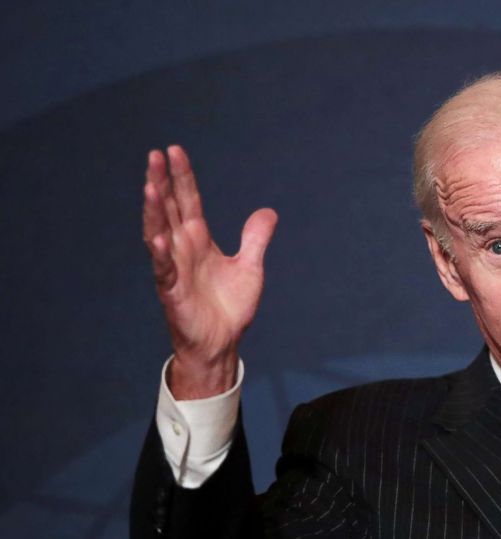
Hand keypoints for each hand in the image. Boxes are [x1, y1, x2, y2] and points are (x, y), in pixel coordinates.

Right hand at [142, 145, 277, 398]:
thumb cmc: (229, 307)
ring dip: (153, 211)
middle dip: (161, 183)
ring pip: (159, 233)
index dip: (182, 177)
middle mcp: (182, 249)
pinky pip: (164, 270)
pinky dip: (161, 254)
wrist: (222, 343)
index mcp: (199, 240)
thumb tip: (268, 211)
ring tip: (149, 186)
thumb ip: (255, 239)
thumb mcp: (251, 267)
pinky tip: (158, 237)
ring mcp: (174, 268)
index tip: (174, 150)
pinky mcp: (172, 291)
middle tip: (154, 154)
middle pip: (168, 209)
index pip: (187, 201)